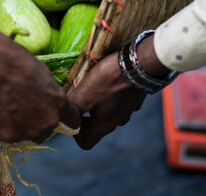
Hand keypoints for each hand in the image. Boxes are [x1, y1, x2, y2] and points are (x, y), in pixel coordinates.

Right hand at [0, 34, 79, 142]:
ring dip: (20, 124)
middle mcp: (46, 122)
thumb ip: (48, 91)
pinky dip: (2, 124)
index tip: (55, 113)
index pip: (72, 120)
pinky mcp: (6, 136)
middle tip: (22, 105)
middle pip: (46, 130)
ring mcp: (26, 132)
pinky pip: (7, 134)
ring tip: (5, 105)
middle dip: (38, 121)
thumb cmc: (14, 61)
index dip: (64, 117)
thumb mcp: (41, 71)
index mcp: (58, 104)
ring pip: (25, 133)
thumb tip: (46, 96)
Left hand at [68, 34, 168, 148]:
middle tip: (79, 95)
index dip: (75, 133)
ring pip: (107, 111)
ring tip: (93, 84)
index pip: (85, 143)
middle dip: (85, 114)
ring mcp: (128, 109)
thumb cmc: (109, 80)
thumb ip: (73, 108)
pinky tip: (108, 78)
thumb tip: (66, 115)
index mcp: (104, 125)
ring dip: (98, 102)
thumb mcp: (85, 93)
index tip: (72, 115)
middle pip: (96, 126)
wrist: (139, 64)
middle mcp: (117, 121)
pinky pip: (118, 100)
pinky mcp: (134, 97)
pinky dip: (111, 93)